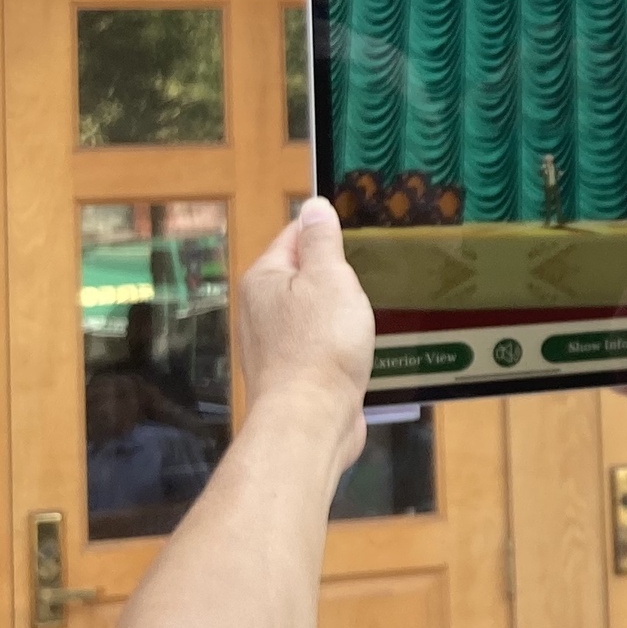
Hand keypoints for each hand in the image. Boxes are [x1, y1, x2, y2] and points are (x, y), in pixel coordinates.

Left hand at [235, 198, 373, 466]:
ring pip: (311, 312)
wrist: (311, 420)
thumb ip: (323, 241)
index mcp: (263, 278)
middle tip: (368, 280)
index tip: (361, 238)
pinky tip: (355, 351)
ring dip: (338, 313)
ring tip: (364, 318)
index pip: (295, 235)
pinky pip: (315, 345)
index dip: (328, 233)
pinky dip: (336, 344)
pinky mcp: (288, 374)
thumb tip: (314, 208)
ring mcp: (271, 344)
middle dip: (336, 277)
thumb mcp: (330, 279)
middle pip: (303, 275)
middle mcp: (258, 309)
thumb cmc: (321, 346)